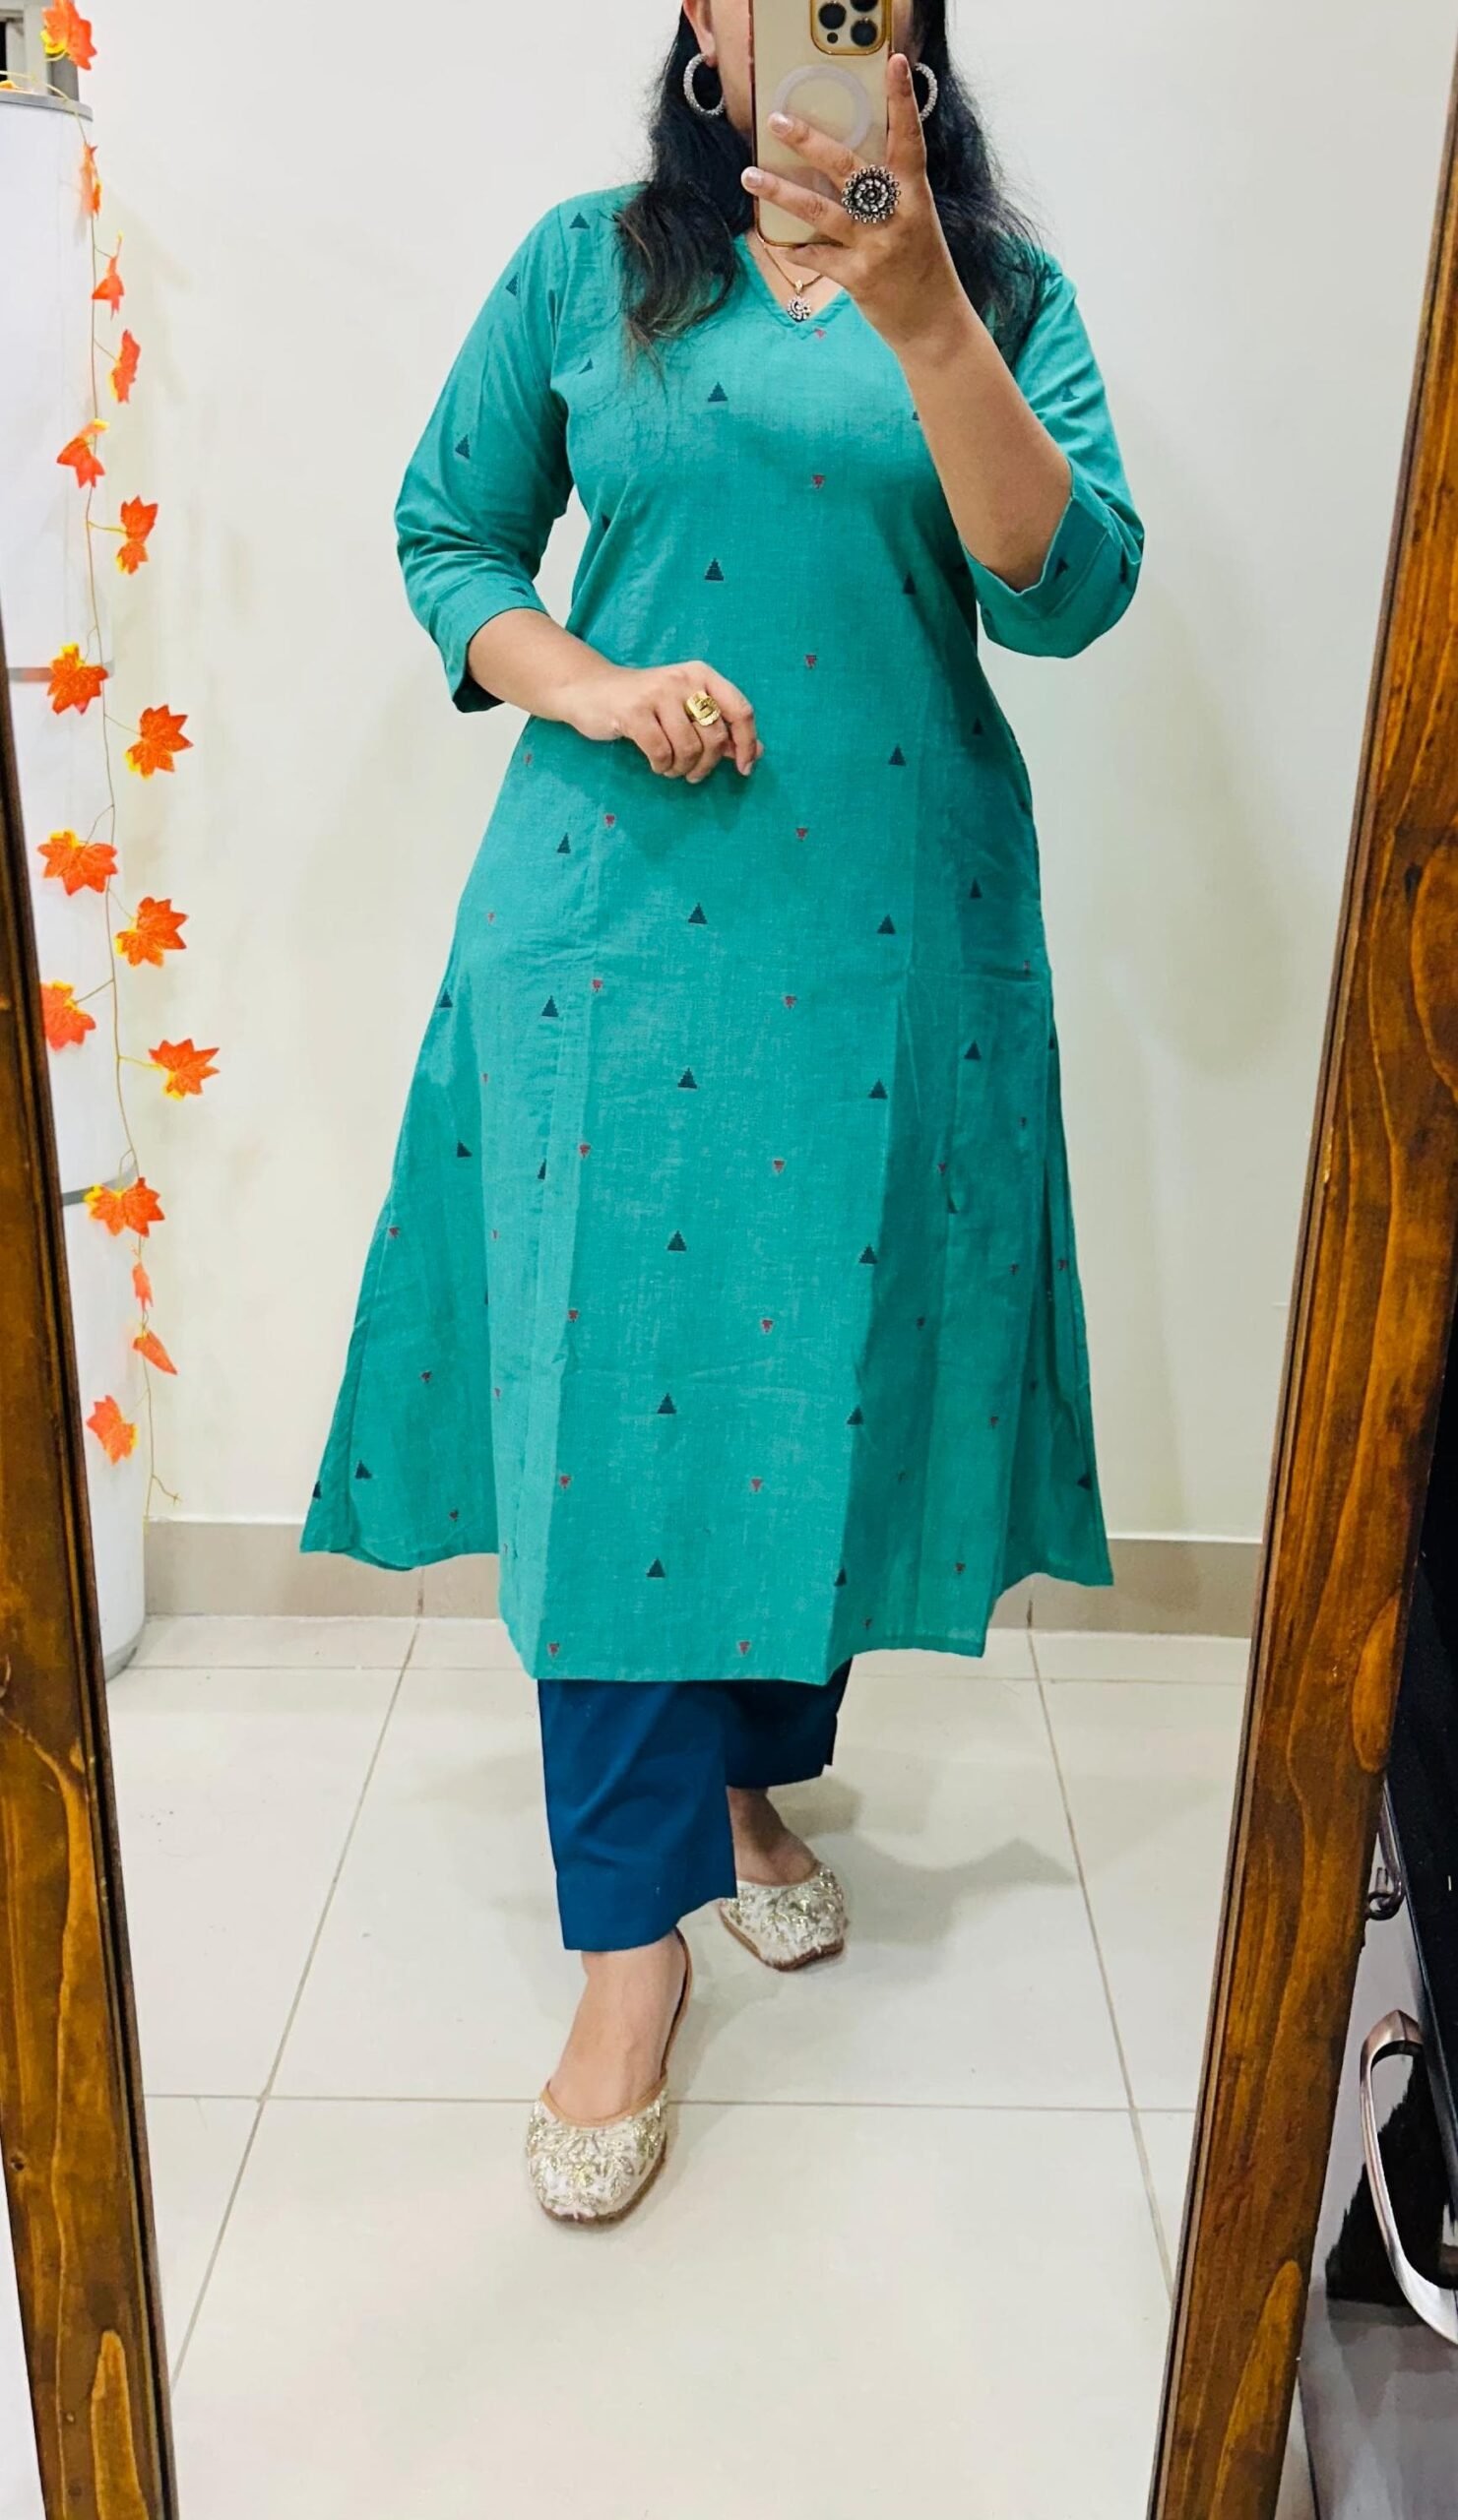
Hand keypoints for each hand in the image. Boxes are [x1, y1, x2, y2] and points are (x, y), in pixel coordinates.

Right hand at [563, 658, 763, 781]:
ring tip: (670, 768)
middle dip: (706, 765)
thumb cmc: (645, 705)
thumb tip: (756, 751)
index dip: (746, 744)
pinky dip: (662, 766)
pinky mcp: (633, 711)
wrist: (591, 691)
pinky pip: (661, 752)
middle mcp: (683, 679)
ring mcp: (657, 693)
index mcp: (702, 675)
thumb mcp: (685, 710)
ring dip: (681, 768)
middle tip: (693, 773)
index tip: (743, 769)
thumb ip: (720, 729)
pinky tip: (656, 764)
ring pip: (689, 748)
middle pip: (715, 736)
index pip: (740, 710)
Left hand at [741, 51, 963, 356]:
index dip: (903, 102)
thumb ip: (888, 191)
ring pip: (821, 211)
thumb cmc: (921, 265)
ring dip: (782, 192)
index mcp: (914, 194)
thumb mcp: (915, 219)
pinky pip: (818, 257)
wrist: (934, 323)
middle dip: (810, 142)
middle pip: (848, 169)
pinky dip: (797, 248)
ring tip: (751, 176)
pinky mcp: (859, 278)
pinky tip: (777, 242)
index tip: (895, 65)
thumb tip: (845, 163)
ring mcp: (877, 248)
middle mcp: (897, 216)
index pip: (909, 139)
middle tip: (778, 122)